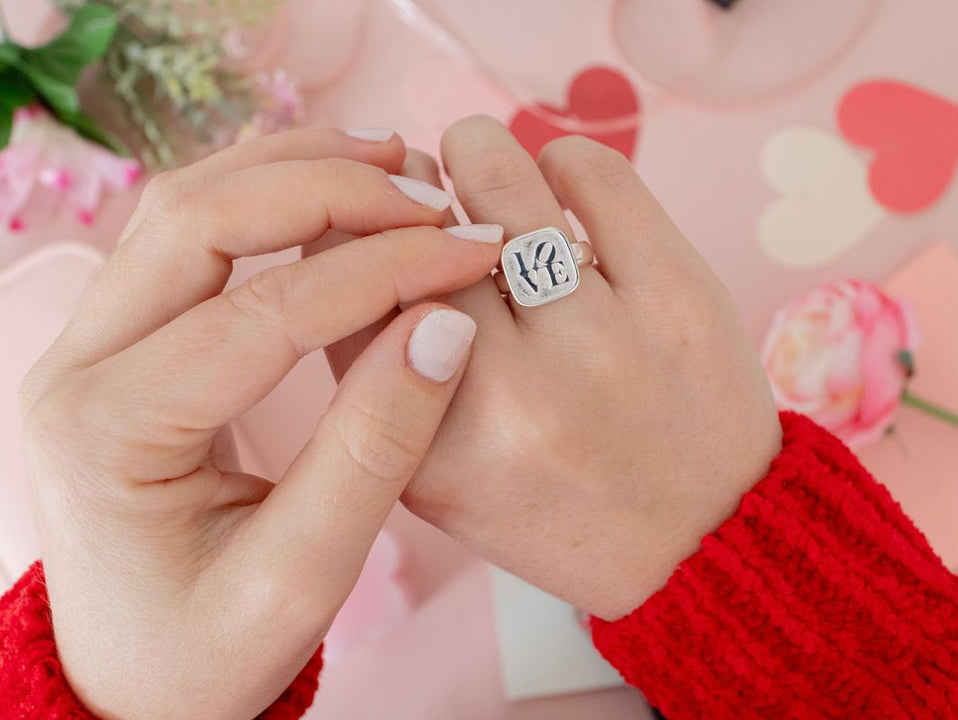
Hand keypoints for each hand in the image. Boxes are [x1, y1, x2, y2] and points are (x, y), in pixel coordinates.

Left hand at [19, 129, 501, 718]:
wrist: (133, 681)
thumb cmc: (207, 651)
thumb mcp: (302, 578)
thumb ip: (374, 451)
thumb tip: (446, 327)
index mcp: (112, 432)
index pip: (261, 313)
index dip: (380, 272)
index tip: (473, 256)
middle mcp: (79, 366)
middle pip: (198, 220)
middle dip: (328, 189)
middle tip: (432, 197)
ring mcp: (90, 344)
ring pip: (185, 205)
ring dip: (291, 169)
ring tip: (393, 164)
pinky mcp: (121, 341)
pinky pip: (187, 235)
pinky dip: (266, 193)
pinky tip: (334, 187)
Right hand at [317, 117, 781, 620]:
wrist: (703, 540)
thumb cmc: (560, 502)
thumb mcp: (441, 479)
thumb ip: (384, 380)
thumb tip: (360, 238)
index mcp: (430, 450)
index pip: (346, 295)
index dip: (352, 240)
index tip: (375, 229)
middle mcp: (508, 397)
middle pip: (414, 231)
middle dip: (412, 198)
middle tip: (431, 197)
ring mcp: (598, 343)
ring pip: (499, 179)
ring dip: (476, 153)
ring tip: (480, 165)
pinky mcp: (676, 297)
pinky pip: (594, 174)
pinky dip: (564, 164)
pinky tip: (562, 190)